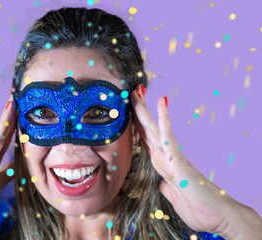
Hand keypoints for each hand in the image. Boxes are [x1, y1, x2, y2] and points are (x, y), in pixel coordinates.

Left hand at [130, 85, 258, 237]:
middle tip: (133, 91)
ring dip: (144, 110)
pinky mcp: (178, 160)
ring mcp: (170, 157)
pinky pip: (167, 136)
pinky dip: (163, 119)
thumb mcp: (174, 197)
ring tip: (138, 91)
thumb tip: (162, 182)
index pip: (145, 140)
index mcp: (161, 165)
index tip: (131, 109)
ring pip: (152, 129)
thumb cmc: (199, 208)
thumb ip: (167, 186)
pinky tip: (161, 102)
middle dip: (138, 111)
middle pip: (146, 130)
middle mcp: (164, 158)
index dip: (137, 124)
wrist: (219, 218)